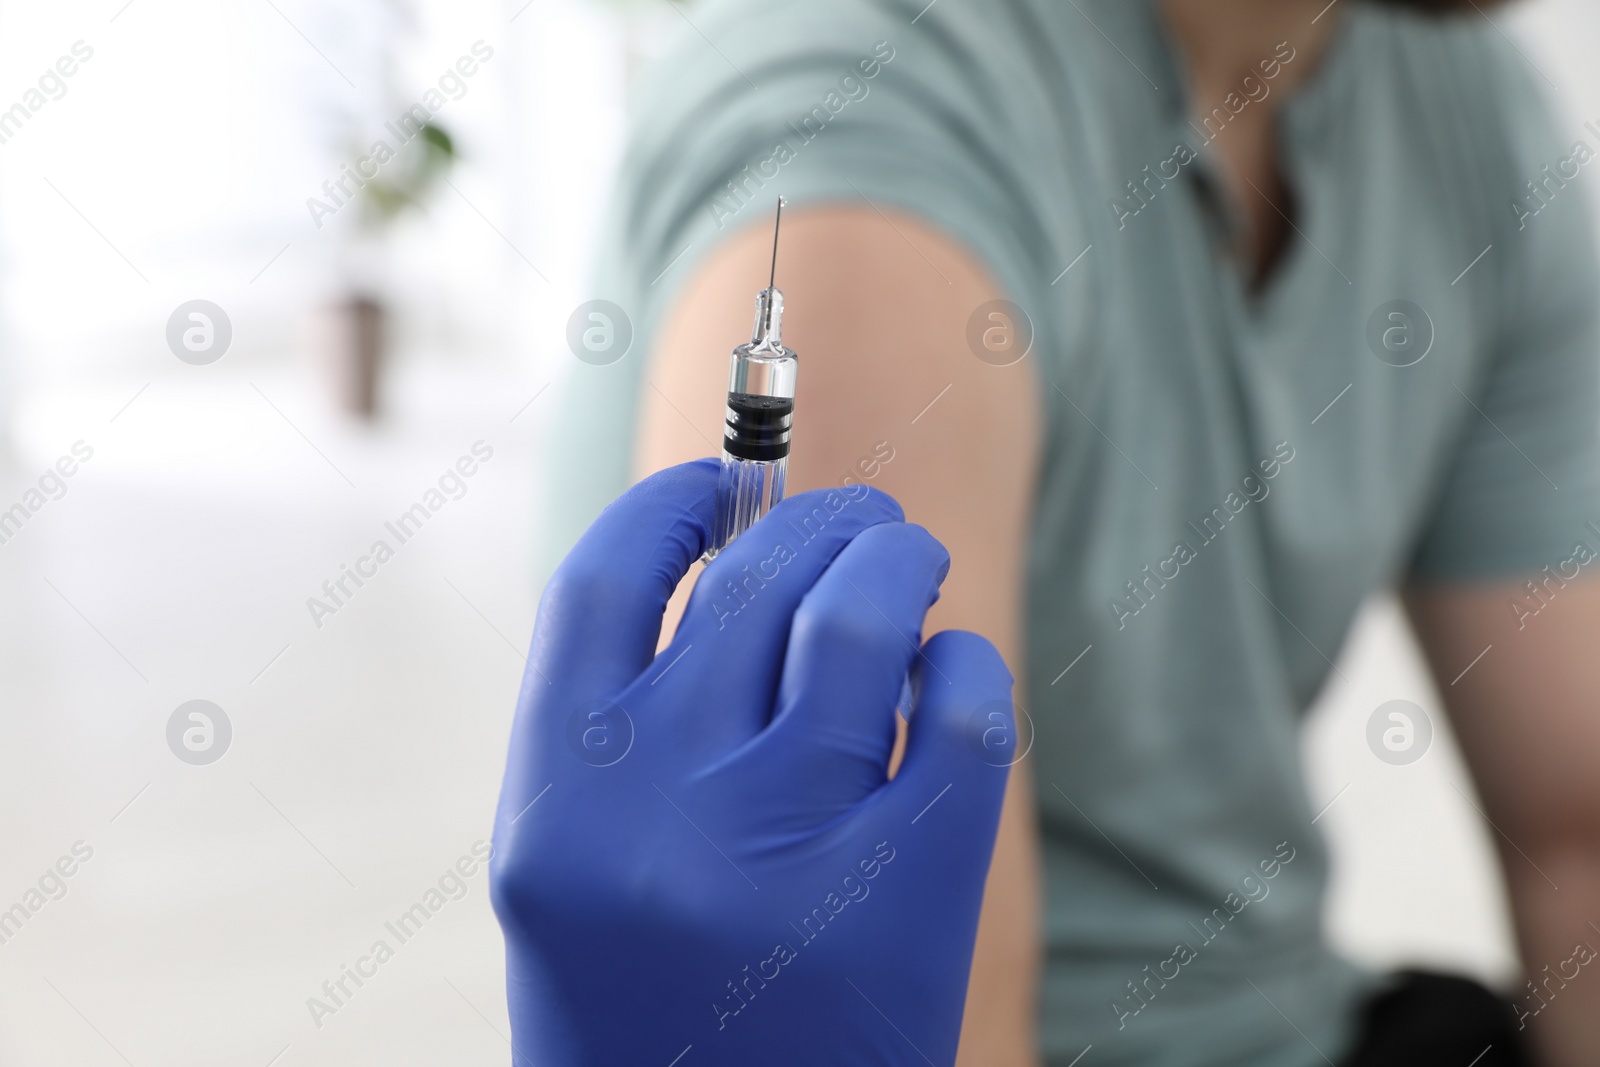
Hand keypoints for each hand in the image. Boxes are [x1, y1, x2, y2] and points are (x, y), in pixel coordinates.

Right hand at [490, 458, 1016, 1065]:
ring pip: (866, 615)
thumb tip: (727, 548)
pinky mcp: (906, 904)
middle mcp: (659, 816)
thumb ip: (622, 721)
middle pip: (755, 576)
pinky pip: (967, 714)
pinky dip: (968, 667)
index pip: (604, 578)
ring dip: (900, 561)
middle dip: (824, 519)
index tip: (723, 483)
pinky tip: (950, 679)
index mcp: (556, 800)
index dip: (674, 504)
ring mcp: (787, 857)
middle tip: (861, 522)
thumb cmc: (643, 1005)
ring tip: (911, 566)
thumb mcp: (578, 869)